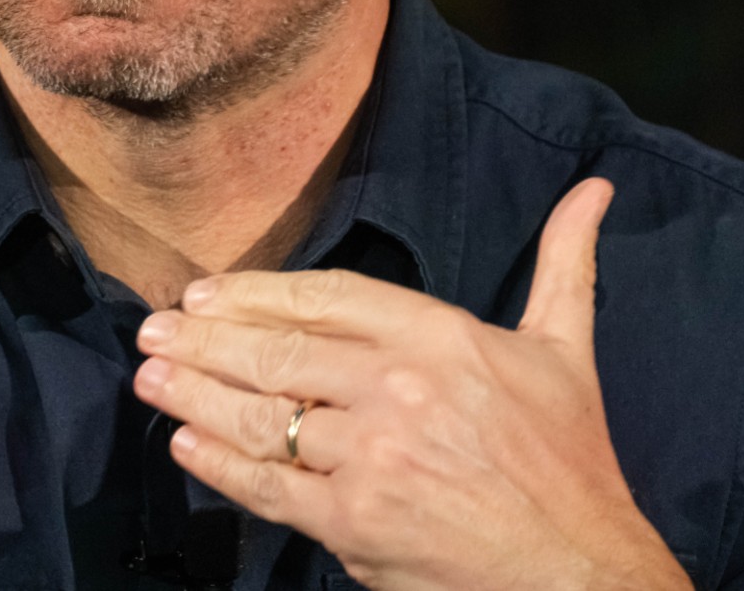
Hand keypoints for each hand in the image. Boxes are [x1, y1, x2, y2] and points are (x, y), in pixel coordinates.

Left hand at [132, 178, 687, 589]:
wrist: (577, 571)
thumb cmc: (569, 463)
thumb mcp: (567, 351)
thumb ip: (564, 264)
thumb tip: (594, 190)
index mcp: (443, 337)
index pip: (326, 297)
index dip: (256, 292)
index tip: (206, 292)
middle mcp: (399, 389)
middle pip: (278, 351)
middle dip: (204, 340)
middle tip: (153, 330)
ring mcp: (371, 457)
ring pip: (261, 415)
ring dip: (194, 393)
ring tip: (149, 377)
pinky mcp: (352, 523)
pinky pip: (267, 485)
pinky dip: (218, 463)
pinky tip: (185, 443)